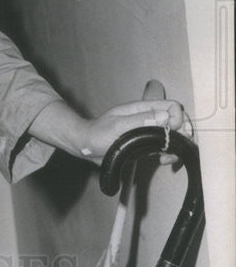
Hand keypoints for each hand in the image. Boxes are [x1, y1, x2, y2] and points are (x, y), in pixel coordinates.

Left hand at [28, 98, 192, 165]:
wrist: (87, 146)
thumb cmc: (98, 133)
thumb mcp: (119, 126)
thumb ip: (141, 120)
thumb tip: (165, 116)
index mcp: (142, 109)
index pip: (171, 106)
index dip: (176, 118)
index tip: (170, 131)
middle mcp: (148, 119)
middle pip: (176, 122)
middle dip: (179, 135)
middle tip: (170, 147)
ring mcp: (148, 132)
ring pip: (172, 136)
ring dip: (174, 147)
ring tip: (166, 157)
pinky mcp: (147, 145)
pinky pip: (164, 147)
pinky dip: (168, 154)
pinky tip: (162, 160)